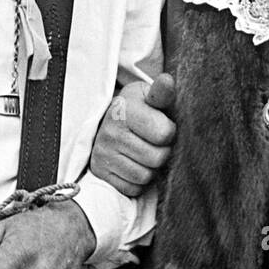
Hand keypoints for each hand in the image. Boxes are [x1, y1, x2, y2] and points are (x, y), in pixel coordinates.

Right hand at [89, 73, 176, 196]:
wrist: (109, 125)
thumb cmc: (138, 110)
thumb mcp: (148, 97)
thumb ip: (162, 92)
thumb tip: (167, 80)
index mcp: (124, 108)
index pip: (165, 134)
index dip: (169, 131)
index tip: (161, 125)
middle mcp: (109, 131)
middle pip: (157, 158)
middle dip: (162, 151)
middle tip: (152, 141)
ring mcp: (102, 153)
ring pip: (145, 175)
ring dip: (150, 168)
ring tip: (143, 151)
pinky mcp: (99, 172)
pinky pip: (132, 187)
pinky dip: (137, 180)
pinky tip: (133, 163)